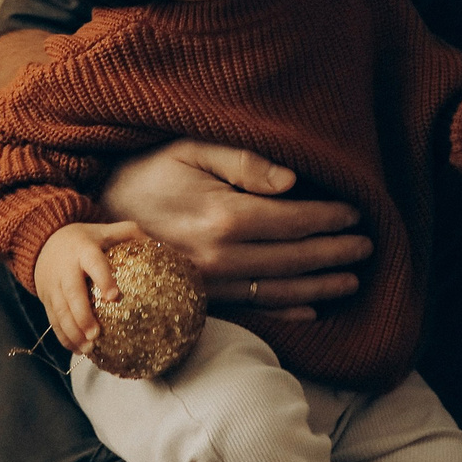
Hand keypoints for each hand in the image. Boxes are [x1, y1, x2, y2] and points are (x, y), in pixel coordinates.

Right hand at [33, 221, 142, 352]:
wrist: (45, 243)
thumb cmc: (85, 239)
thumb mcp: (104, 231)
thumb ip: (129, 233)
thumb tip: (158, 245)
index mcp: (83, 250)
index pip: (93, 263)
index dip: (102, 278)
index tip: (113, 297)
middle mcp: (66, 268)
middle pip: (72, 293)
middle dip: (82, 315)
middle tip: (95, 334)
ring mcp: (53, 285)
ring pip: (60, 310)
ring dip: (72, 331)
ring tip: (88, 348)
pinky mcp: (46, 299)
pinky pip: (53, 320)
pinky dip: (64, 336)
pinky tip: (77, 349)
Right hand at [98, 140, 371, 321]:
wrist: (93, 214)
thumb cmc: (147, 170)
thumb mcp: (191, 148)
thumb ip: (245, 161)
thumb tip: (293, 181)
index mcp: (223, 216)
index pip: (293, 220)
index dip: (329, 218)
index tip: (357, 212)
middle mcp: (219, 257)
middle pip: (293, 259)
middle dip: (335, 253)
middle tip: (368, 247)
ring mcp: (208, 285)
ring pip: (278, 290)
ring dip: (320, 287)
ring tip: (351, 280)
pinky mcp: (198, 300)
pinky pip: (251, 311)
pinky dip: (286, 313)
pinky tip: (312, 311)